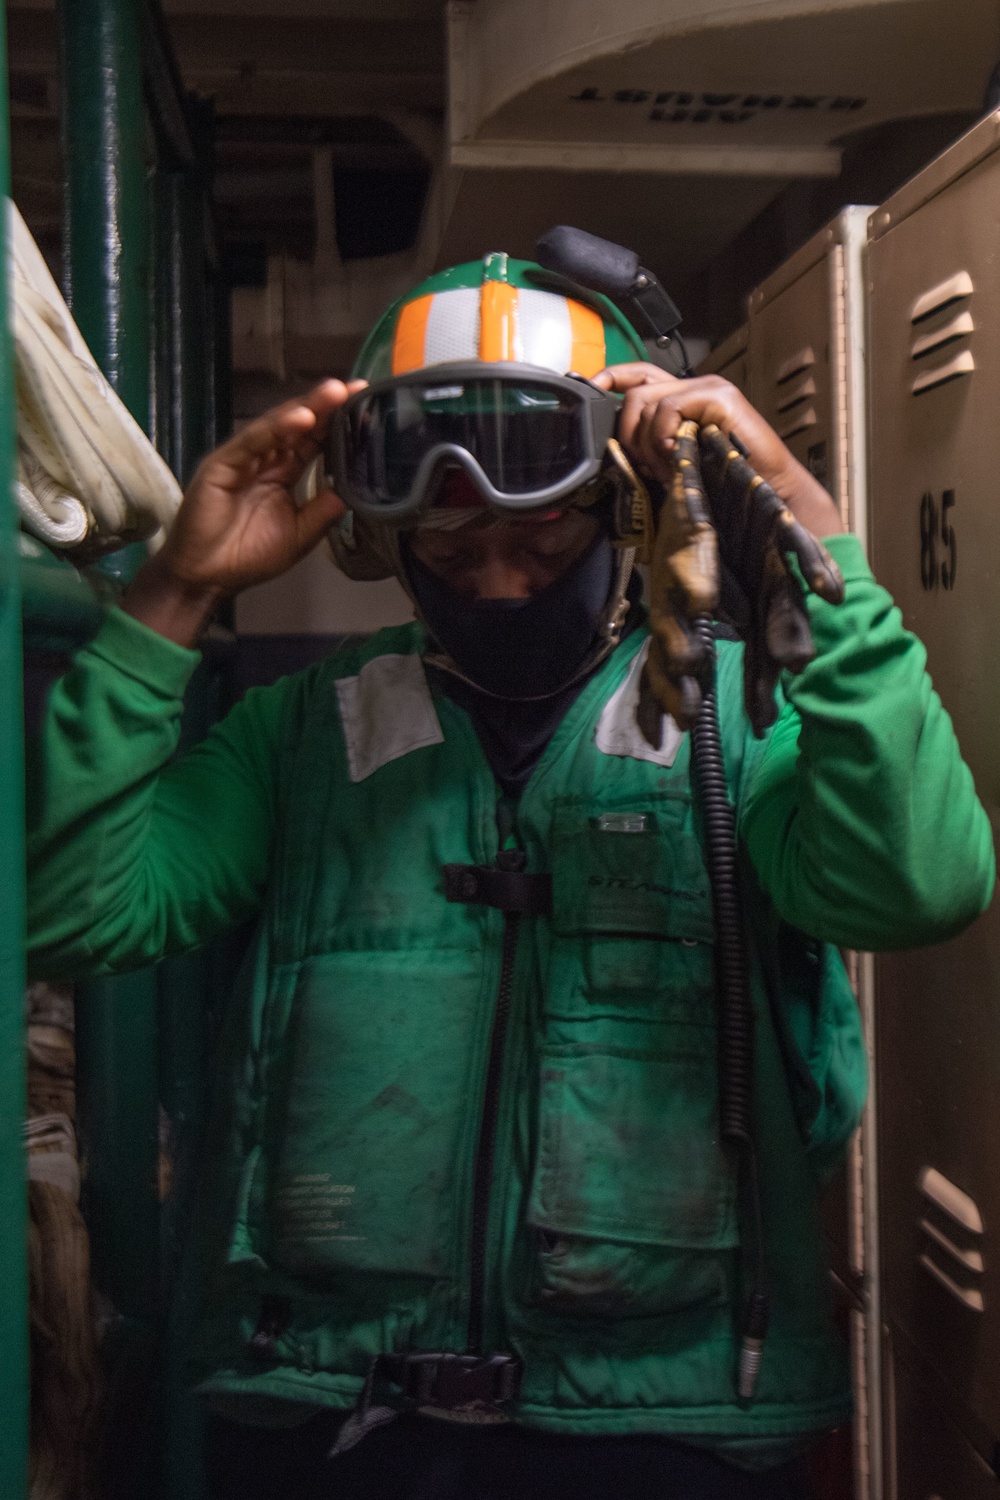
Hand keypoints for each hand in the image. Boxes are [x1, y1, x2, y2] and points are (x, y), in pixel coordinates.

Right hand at [123, 379, 363, 645]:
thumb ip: (323, 511)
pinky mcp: (223, 464)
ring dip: (307, 408)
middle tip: (356, 389)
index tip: (365, 407)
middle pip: (300, 427)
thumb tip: (354, 491)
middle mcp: (265, 460)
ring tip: (335, 393)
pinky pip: (253, 442)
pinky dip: (277, 428)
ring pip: (279, 427)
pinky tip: (302, 418)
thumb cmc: (248, 557)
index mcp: (283, 474)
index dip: (338, 425)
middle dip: (327, 407)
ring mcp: (244, 459)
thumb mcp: (299, 535)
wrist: (206, 577)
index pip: (314, 442)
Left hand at [592, 364, 843, 539]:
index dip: (610, 378)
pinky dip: (662, 437)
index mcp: (684, 400)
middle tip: (644, 467)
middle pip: (635, 392)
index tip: (591, 390)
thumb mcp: (679, 464)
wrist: (772, 491)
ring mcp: (707, 389)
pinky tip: (677, 458)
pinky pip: (667, 409)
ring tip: (667, 470)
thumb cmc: (728, 483)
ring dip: (646, 444)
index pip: (638, 374)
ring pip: (645, 401)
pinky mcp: (717, 397)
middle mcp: (694, 387)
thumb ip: (654, 449)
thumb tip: (616, 451)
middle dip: (627, 433)